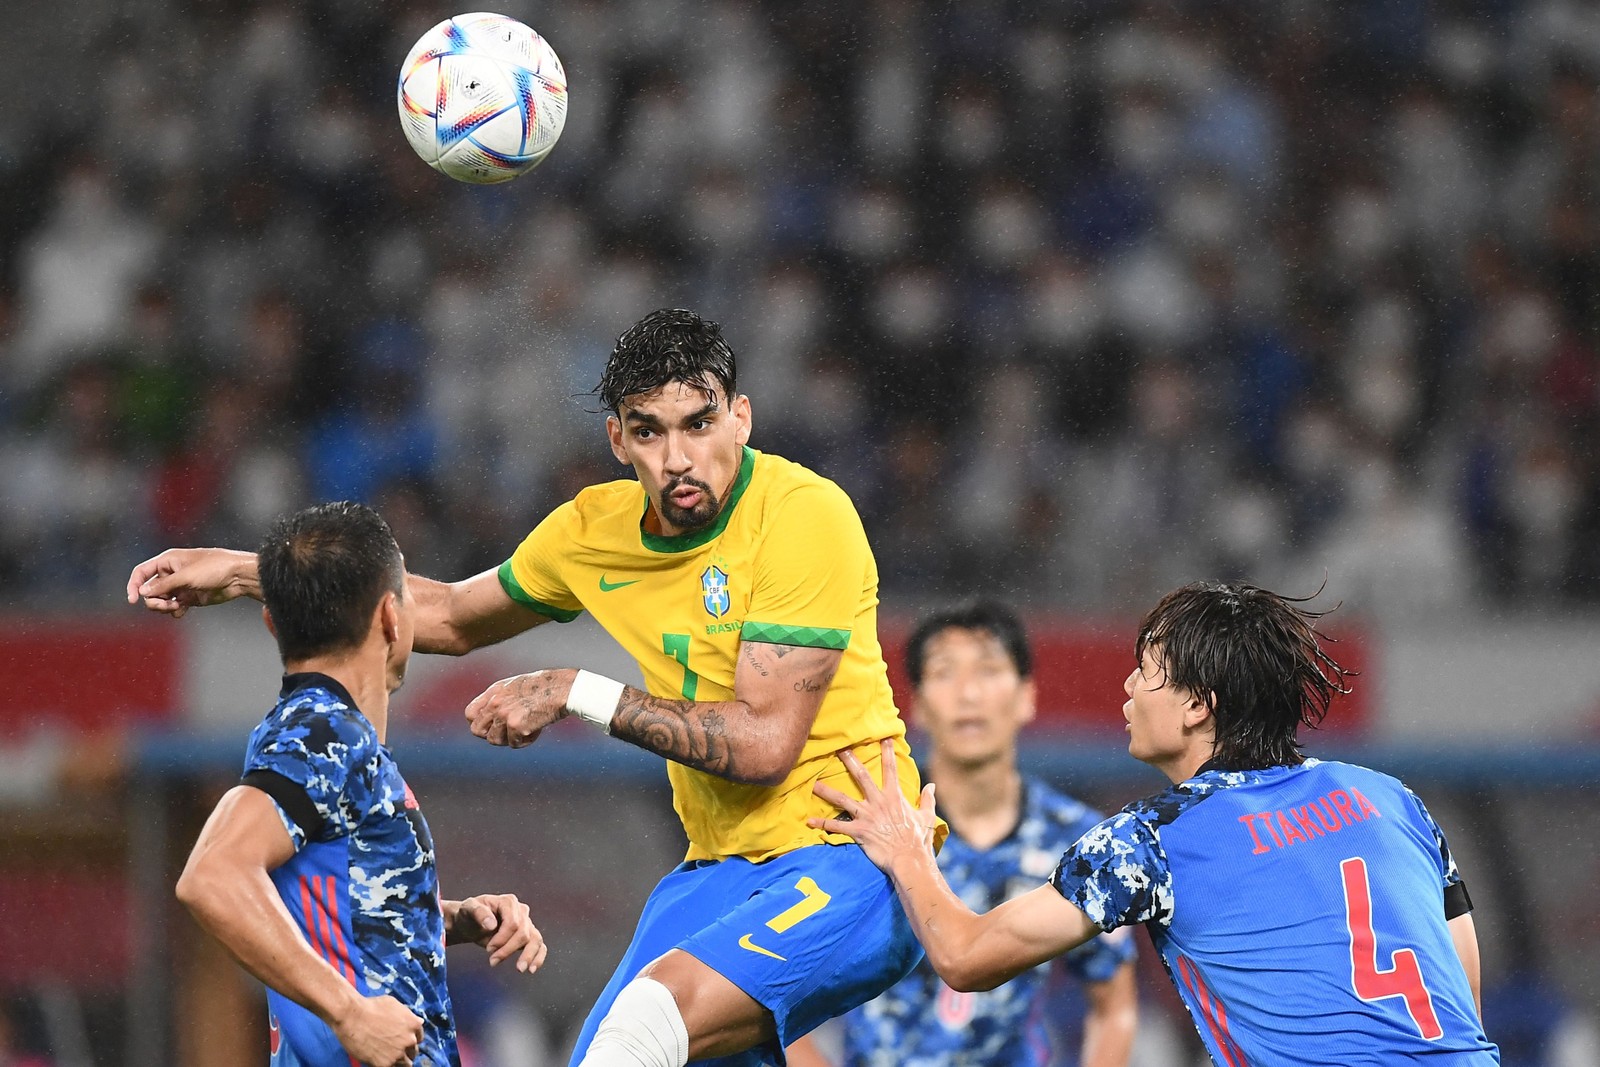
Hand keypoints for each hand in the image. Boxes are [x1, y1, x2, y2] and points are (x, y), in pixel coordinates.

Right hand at [126, 547, 258, 617]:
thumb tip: (142, 592)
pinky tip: (181, 612)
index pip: (141, 573)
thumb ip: (164, 585)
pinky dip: (174, 611)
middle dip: (154, 600)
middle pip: (149, 590)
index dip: (133, 585)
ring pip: (160, 601)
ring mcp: (180, 586)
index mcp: (167, 561)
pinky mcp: (189, 597)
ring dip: (164, 607)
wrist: (238, 577)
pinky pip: (174, 607)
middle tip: (166, 605)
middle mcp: (171, 573)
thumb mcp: (186, 576)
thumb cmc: (214, 568)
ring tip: (176, 608)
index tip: (132, 600)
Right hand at [329, 993, 423, 1066]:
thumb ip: (407, 1015)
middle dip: (405, 1050)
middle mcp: (409, 1040)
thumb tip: (418, 1021)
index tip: (403, 1040)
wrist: (352, 1016)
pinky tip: (380, 1060)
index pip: (419, 1038)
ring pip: (406, 1064)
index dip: (410, 1039)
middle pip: (413, 1051)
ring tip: (388, 1056)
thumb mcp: (394, 1004)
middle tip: (393, 1048)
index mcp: (413, 1024)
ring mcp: (398, 1053)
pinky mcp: (385, 1064)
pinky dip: (388, 1065)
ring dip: (399, 1061)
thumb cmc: (370, 1007)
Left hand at [446, 893, 547, 972]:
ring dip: (527, 956)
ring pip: (535, 940)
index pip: (513, 923)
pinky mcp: (528, 936)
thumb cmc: (469, 914)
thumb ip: (478, 913)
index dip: (502, 938)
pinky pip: (540, 946)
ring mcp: (526, 923)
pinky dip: (538, 957)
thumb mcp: (468, 909)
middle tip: (492, 961)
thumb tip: (491, 924)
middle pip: (523, 933)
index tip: (488, 949)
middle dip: (508, 950)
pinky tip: (532, 969)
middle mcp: (521, 911)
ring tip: (519, 969)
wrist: (470, 923)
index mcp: (508, 902)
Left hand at [464, 670, 575, 747]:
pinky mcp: (516, 726)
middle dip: (492, 735)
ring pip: (494, 741)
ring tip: (526, 728)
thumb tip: (488, 719)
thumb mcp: (515, 686)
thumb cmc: (545, 687)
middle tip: (509, 732)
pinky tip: (537, 728)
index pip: (470, 714)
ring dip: (510, 739)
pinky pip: (514, 744)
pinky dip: (527, 740)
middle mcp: (495, 702)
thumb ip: (499, 699)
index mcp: (494, 691)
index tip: (493, 726)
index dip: (480, 723)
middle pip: (477, 731)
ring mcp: (504, 714)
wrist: (563, 689)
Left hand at [809, 739, 938, 872]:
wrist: (910, 859)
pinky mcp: (859, 831)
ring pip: (843, 799)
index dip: (887, 752)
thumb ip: (927, 799)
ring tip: (814, 783)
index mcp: (894, 797)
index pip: (891, 769)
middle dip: (850, 761)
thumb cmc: (919, 839)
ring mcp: (867, 816)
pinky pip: (837, 827)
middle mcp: (878, 802)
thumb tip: (931, 786)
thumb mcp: (927, 817)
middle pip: (862, 776)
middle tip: (839, 748)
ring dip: (827, 791)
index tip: (883, 737)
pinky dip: (823, 824)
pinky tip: (809, 821)